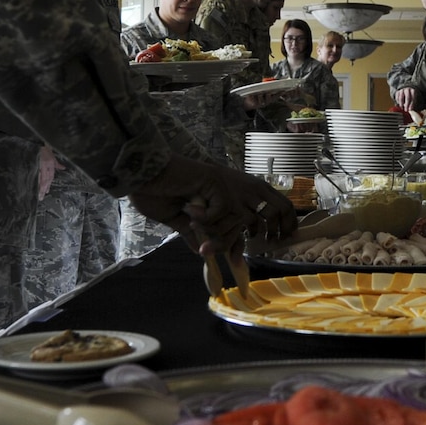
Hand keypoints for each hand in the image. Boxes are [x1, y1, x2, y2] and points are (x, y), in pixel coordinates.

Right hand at [127, 154, 296, 252]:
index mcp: (233, 190)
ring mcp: (228, 183)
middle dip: (275, 231)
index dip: (283, 222)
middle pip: (277, 207)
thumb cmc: (157, 191)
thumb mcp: (180, 218)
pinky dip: (206, 220)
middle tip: (255, 251)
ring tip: (199, 233)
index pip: (272, 204)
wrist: (142, 173)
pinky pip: (222, 213)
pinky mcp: (217, 182)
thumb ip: (195, 232)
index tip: (281, 241)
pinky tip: (188, 211)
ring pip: (245, 220)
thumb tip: (201, 251)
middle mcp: (237, 185)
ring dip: (223, 235)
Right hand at [393, 86, 423, 112]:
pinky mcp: (397, 92)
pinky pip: (397, 98)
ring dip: (401, 104)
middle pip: (407, 97)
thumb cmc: (410, 96)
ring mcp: (402, 90)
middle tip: (406, 110)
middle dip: (407, 105)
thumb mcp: (413, 99)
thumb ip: (412, 104)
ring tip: (402, 108)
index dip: (411, 104)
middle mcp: (407, 90)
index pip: (413, 97)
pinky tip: (400, 105)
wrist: (406, 91)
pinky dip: (398, 102)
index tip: (410, 109)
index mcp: (413, 91)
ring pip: (401, 97)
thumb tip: (410, 110)